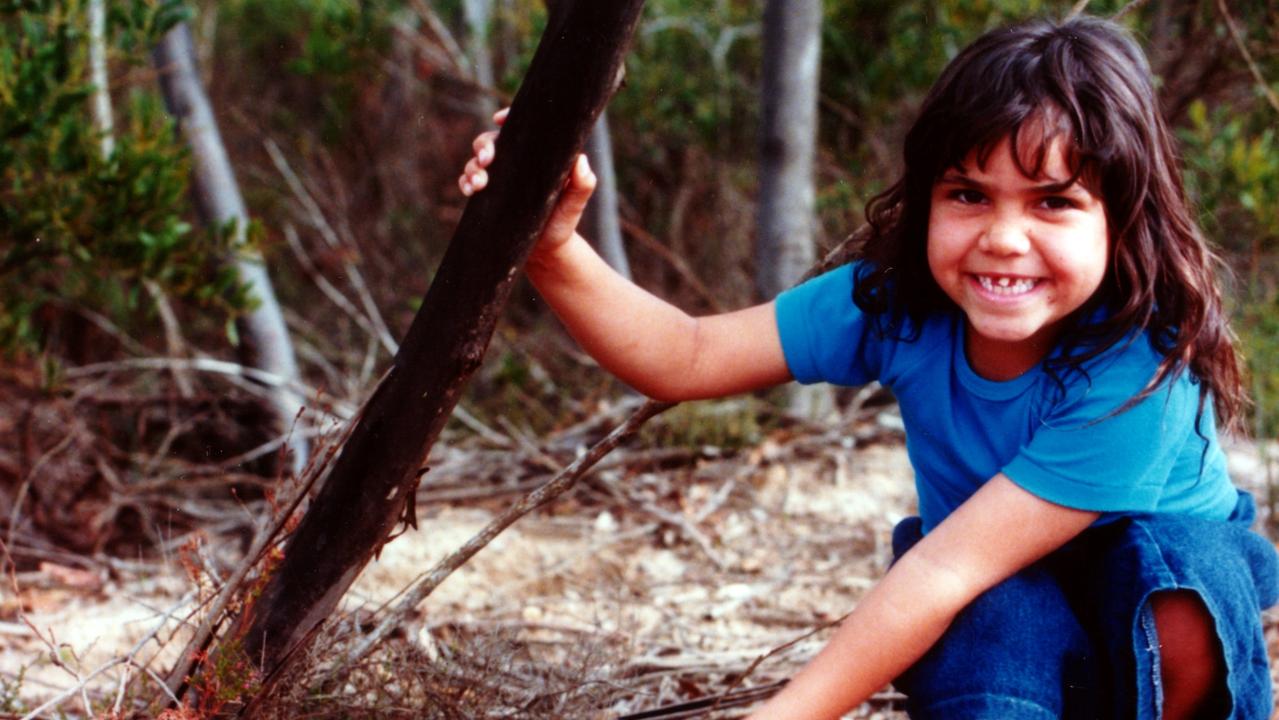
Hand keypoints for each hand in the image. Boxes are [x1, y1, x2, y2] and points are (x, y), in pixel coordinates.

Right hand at [458, 108, 596, 256]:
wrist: (545, 251)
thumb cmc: (563, 223)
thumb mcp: (574, 205)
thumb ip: (582, 185)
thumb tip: (581, 161)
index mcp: (536, 156)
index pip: (521, 128)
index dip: (509, 117)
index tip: (499, 119)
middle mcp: (515, 162)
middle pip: (492, 140)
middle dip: (484, 145)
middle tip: (487, 159)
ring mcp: (499, 177)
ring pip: (476, 161)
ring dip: (472, 167)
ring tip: (478, 185)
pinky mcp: (487, 195)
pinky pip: (468, 181)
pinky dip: (465, 182)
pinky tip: (469, 191)